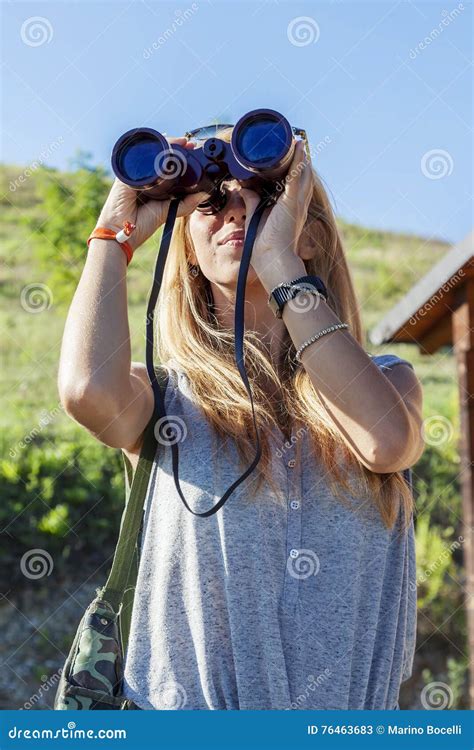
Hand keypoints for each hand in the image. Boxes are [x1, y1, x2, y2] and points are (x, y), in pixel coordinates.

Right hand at [94, 137, 208, 251]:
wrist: (123, 234)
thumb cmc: (140, 224)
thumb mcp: (169, 211)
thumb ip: (186, 203)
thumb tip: (204, 193)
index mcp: (151, 181)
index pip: (164, 162)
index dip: (178, 154)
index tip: (191, 149)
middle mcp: (141, 174)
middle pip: (157, 153)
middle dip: (174, 145)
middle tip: (189, 143)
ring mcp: (132, 173)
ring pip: (149, 152)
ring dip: (165, 143)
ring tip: (181, 142)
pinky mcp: (125, 174)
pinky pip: (138, 158)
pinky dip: (151, 150)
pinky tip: (163, 146)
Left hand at [238, 140, 313, 271]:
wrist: (271, 259)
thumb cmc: (264, 245)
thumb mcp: (256, 217)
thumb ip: (251, 201)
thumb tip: (243, 188)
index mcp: (289, 208)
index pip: (295, 183)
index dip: (294, 168)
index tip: (289, 154)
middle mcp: (297, 203)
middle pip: (303, 175)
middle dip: (299, 158)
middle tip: (294, 141)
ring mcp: (296, 202)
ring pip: (303, 173)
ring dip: (300, 156)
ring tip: (296, 139)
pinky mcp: (291, 202)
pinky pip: (296, 177)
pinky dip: (298, 161)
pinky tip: (298, 147)